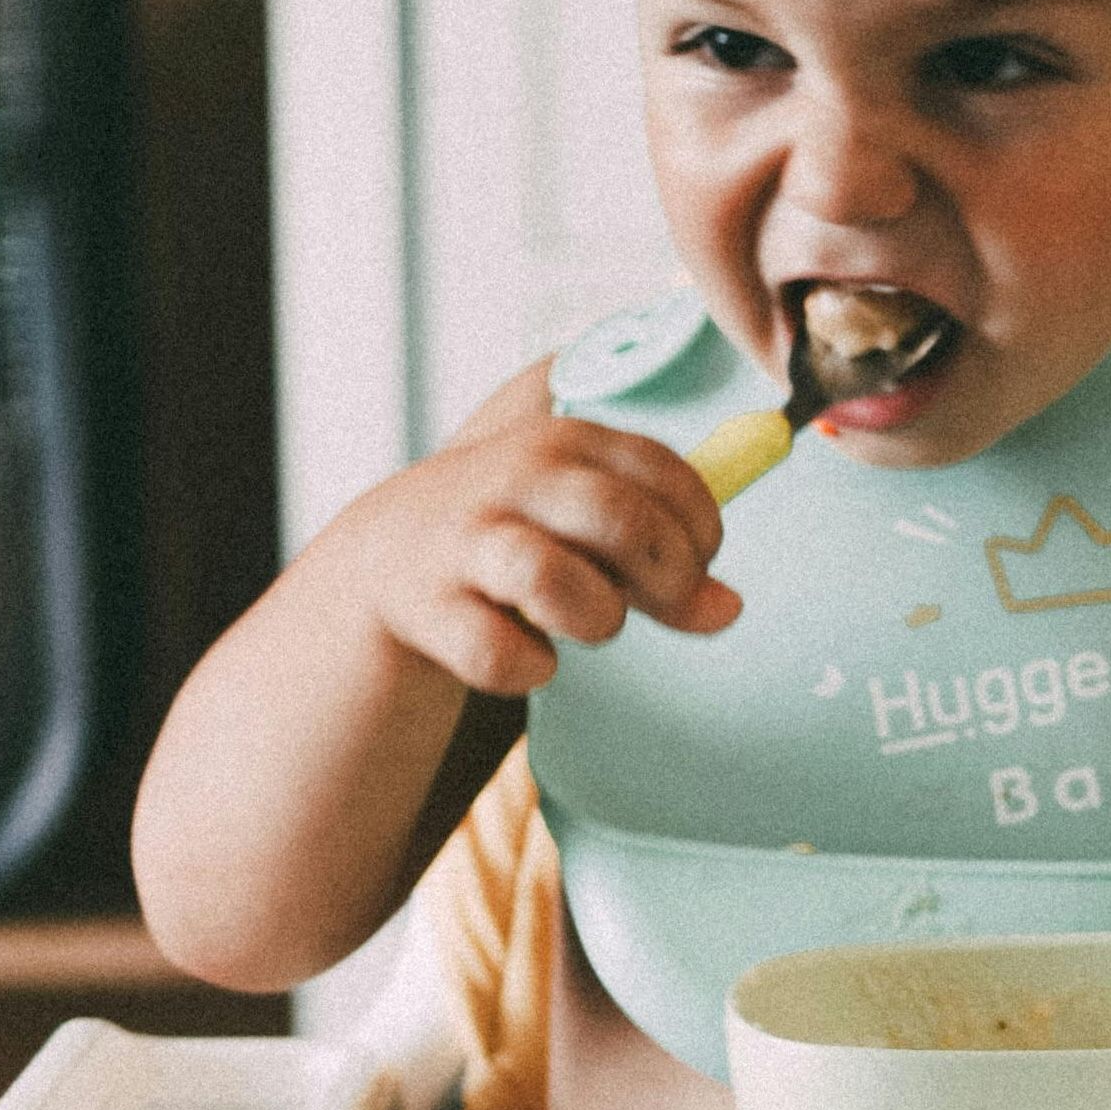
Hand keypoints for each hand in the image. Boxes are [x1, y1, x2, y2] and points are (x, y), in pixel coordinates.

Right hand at [344, 408, 740, 694]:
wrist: (383, 559)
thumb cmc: (512, 533)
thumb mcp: (585, 522)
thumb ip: (661, 554)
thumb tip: (727, 607)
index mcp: (564, 439)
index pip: (664, 470)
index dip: (700, 529)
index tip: (695, 562)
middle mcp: (514, 477)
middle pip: (619, 518)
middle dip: (664, 576)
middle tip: (658, 601)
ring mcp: (465, 539)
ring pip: (553, 579)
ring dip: (596, 618)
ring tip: (591, 623)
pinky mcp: (429, 606)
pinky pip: (500, 653)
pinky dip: (528, 669)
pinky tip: (528, 658)